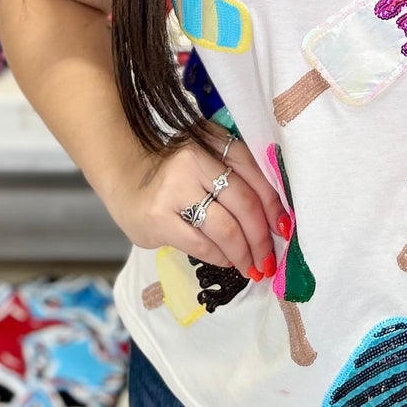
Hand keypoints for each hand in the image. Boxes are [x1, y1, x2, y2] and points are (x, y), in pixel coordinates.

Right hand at [105, 131, 287, 282]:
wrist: (121, 173)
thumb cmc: (173, 169)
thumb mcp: (205, 156)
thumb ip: (235, 174)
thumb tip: (274, 217)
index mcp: (210, 140)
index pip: (254, 173)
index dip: (274, 205)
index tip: (284, 229)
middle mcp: (192, 160)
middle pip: (244, 204)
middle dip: (261, 238)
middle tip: (269, 259)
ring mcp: (173, 190)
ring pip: (225, 229)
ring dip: (244, 253)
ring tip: (251, 266)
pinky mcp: (157, 219)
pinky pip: (201, 244)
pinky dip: (220, 256)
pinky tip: (227, 260)